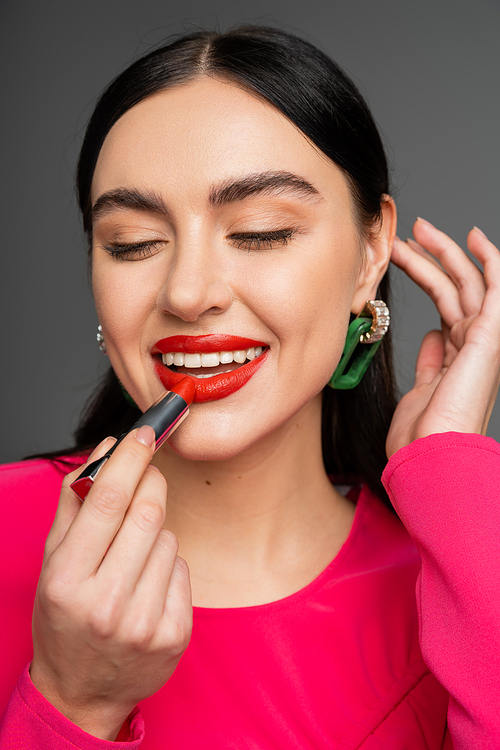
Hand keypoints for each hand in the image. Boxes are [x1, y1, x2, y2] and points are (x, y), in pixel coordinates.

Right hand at [30, 426, 191, 740]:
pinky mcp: (174, 634)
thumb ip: (75, 503)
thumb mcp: (52, 562)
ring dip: (155, 531)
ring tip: (132, 556)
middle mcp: (106, 603)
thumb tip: (105, 450)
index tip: (146, 431)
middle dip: (152, 483)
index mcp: (67, 580)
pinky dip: (168, 563)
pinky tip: (148, 583)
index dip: (131, 458)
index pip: (108, 500)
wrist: (83, 691)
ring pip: (168, 538)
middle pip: (148, 513)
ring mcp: (144, 622)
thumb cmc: (65, 618)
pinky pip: (182, 567)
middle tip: (148, 475)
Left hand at [386, 218, 499, 457]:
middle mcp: (474, 345)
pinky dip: (489, 259)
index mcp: (458, 356)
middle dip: (431, 257)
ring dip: (443, 252)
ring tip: (417, 229)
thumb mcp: (421, 388)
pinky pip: (495, 287)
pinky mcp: (489, 335)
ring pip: (464, 282)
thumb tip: (433, 335)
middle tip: (407, 234)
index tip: (404, 256)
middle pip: (452, 288)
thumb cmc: (421, 434)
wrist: (431, 453)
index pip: (445, 305)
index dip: (426, 276)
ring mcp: (484, 339)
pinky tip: (474, 236)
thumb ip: (431, 360)